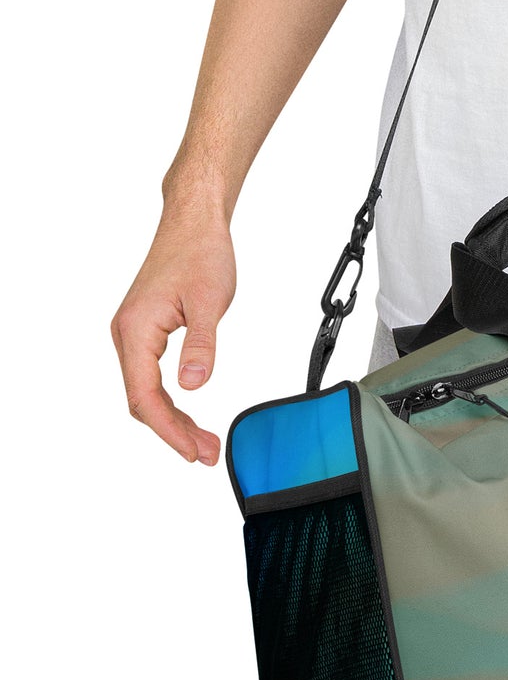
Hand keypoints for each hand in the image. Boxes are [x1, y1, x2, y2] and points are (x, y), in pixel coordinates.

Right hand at [112, 198, 235, 465]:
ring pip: (145, 390)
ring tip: (201, 442)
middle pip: (141, 400)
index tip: (192, 451)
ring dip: (171, 419)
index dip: (168, 429)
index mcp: (136, 330)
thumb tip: (193, 385)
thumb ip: (201, 346)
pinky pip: (149, 375)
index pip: (144, 396)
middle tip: (204, 454)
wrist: (193, 225)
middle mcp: (126, 335)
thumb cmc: (201, 254)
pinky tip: (187, 414)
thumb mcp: (209, 302)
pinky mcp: (145, 331)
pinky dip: (168, 399)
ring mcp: (134, 334)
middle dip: (172, 431)